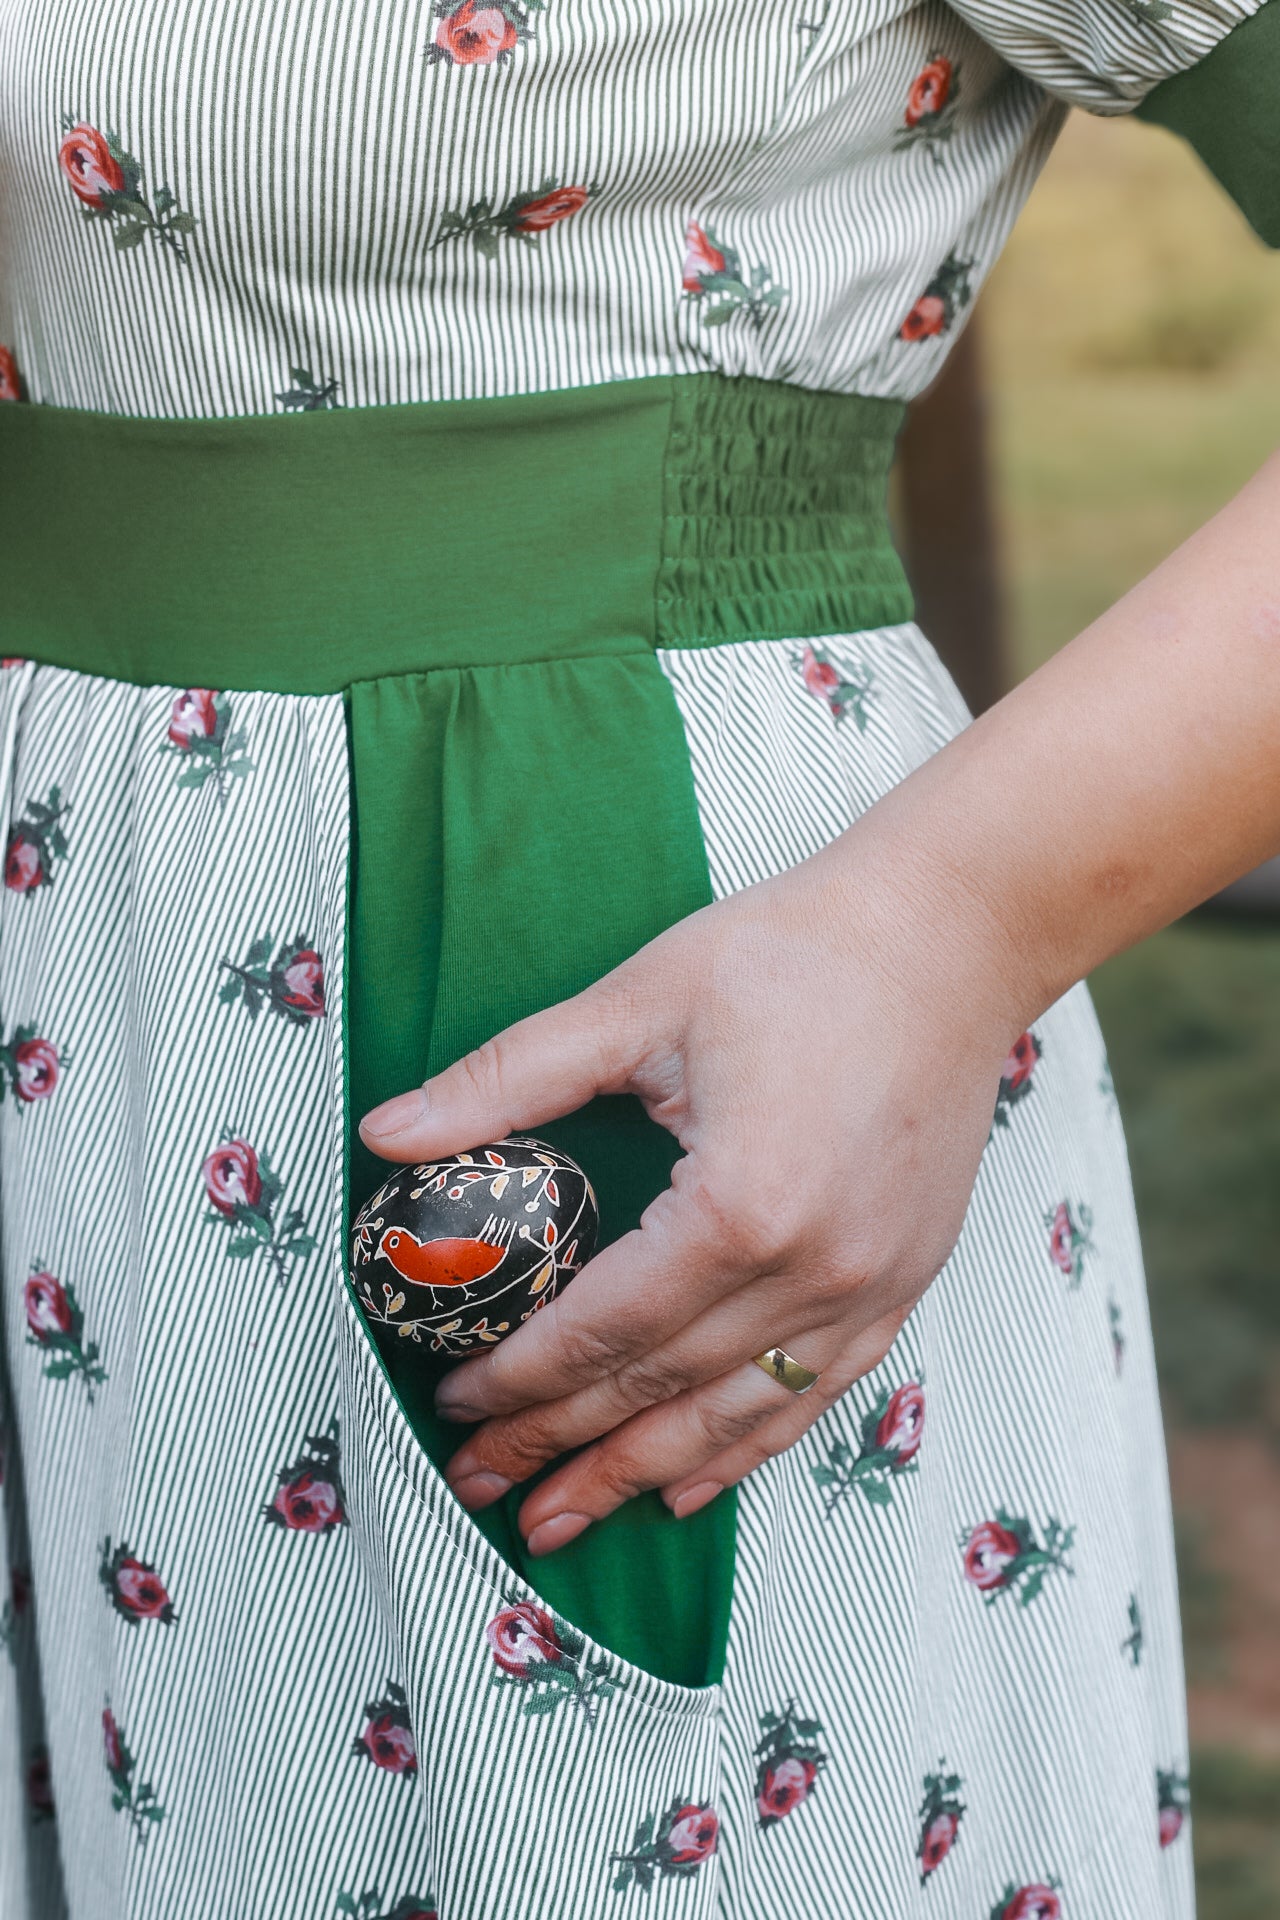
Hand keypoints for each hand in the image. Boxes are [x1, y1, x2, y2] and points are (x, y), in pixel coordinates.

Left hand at [359, 822, 1013, 1555]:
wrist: (951, 936)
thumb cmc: (797, 953)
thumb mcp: (639, 1001)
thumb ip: (507, 1080)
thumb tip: (385, 1133)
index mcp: (740, 1207)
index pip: (603, 1327)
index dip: (519, 1375)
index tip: (454, 1397)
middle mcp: (812, 1271)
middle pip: (660, 1388)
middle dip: (559, 1444)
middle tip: (478, 1483)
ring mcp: (870, 1289)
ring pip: (735, 1417)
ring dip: (639, 1473)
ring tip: (560, 1520)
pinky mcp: (905, 1283)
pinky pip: (814, 1394)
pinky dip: (744, 1448)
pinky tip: (689, 1483)